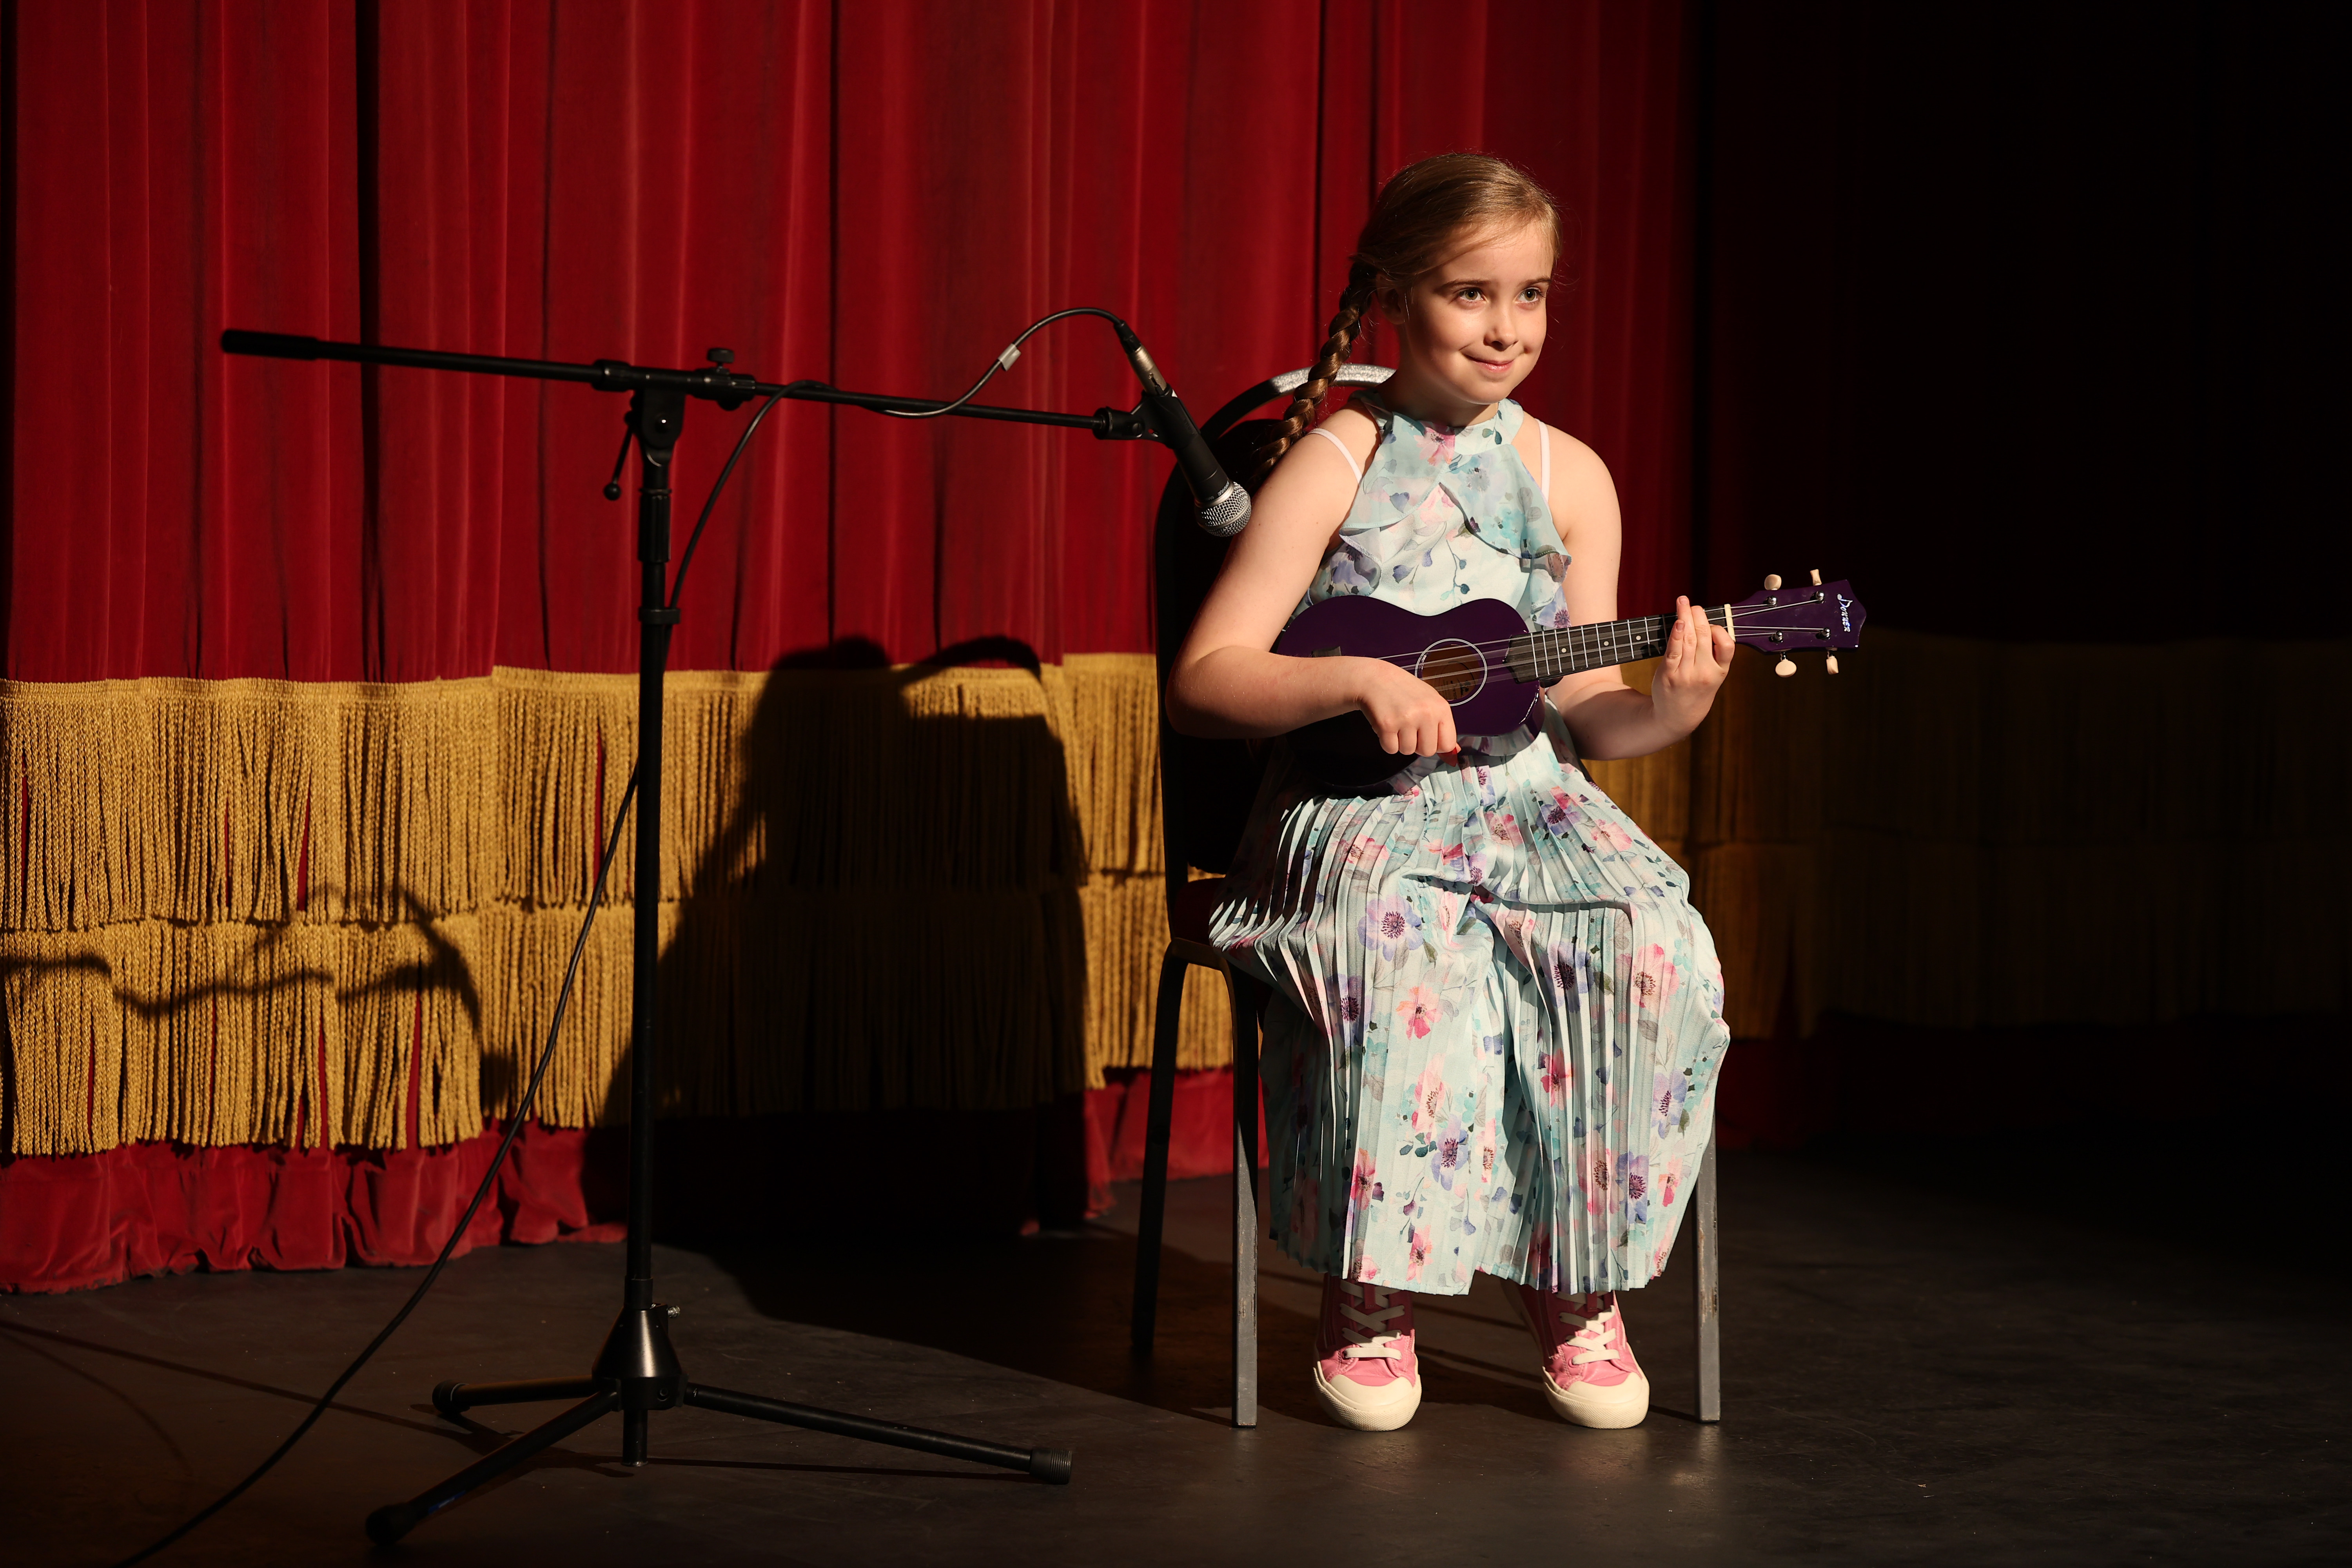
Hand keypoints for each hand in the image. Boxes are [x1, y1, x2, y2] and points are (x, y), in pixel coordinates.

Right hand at [1353, 656, 1458, 756]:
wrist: (1375, 678)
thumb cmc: (1404, 690)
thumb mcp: (1429, 702)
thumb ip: (1442, 727)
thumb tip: (1453, 755)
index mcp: (1441, 707)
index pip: (1447, 744)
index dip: (1436, 744)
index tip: (1427, 735)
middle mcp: (1426, 713)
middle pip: (1427, 751)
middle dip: (1417, 744)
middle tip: (1408, 727)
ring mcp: (1406, 719)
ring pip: (1408, 751)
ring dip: (1400, 742)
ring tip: (1397, 723)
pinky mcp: (1387, 725)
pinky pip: (1390, 749)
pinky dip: (1386, 741)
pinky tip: (1386, 725)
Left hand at [1651, 595, 1734, 736]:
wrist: (1677, 717)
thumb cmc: (1695, 691)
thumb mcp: (1713, 677)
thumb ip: (1714, 655)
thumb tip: (1708, 625)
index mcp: (1720, 672)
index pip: (1727, 646)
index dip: (1719, 630)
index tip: (1710, 622)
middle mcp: (1705, 673)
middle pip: (1705, 637)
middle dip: (1699, 617)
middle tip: (1693, 605)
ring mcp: (1686, 674)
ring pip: (1689, 640)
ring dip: (1686, 618)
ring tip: (1683, 603)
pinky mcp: (1669, 675)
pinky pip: (1674, 651)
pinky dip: (1676, 635)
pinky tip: (1678, 622)